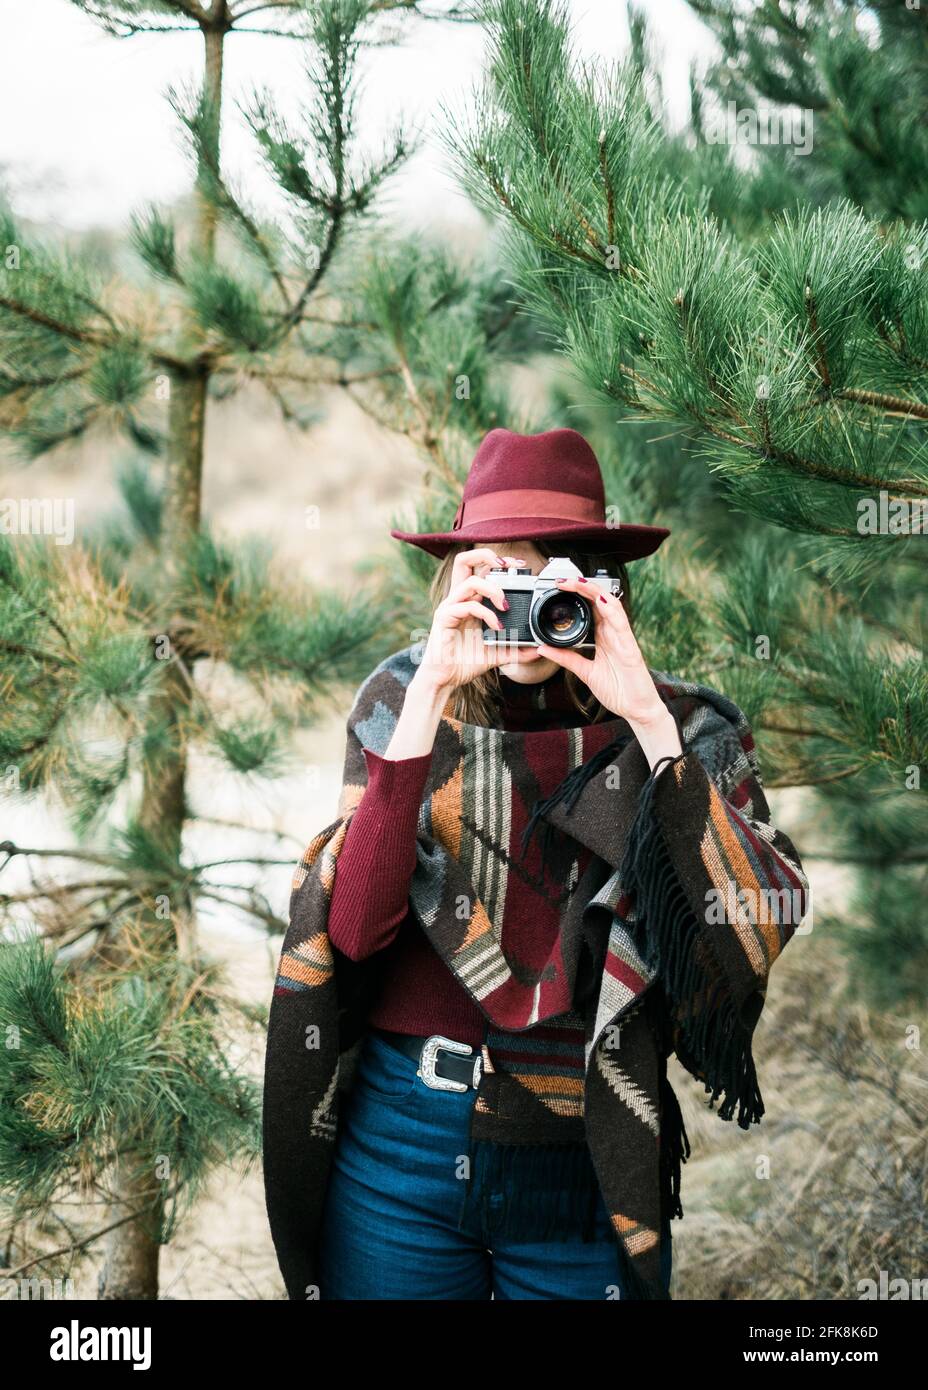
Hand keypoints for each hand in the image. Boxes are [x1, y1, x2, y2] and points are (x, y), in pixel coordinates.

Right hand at [411, 547, 542, 695]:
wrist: (446, 679)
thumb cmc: (465, 662)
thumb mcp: (498, 653)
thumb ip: (517, 648)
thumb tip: (539, 648)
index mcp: (469, 600)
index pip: (480, 567)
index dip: (498, 560)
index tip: (521, 566)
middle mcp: (458, 598)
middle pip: (464, 559)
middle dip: (487, 555)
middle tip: (508, 566)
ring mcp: (450, 606)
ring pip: (470, 580)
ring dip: (492, 589)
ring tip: (505, 605)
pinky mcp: (444, 618)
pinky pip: (467, 606)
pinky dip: (485, 613)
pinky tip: (496, 626)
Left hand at [535, 575, 682, 769]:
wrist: (637, 709)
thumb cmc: (617, 689)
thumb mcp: (585, 672)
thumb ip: (567, 659)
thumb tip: (544, 648)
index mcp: (604, 637)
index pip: (590, 608)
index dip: (576, 594)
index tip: (558, 587)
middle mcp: (614, 633)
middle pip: (599, 601)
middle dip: (582, 587)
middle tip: (562, 580)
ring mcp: (623, 639)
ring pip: (611, 606)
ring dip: (594, 592)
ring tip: (577, 582)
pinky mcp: (631, 649)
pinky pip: (622, 625)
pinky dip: (612, 611)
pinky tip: (602, 600)